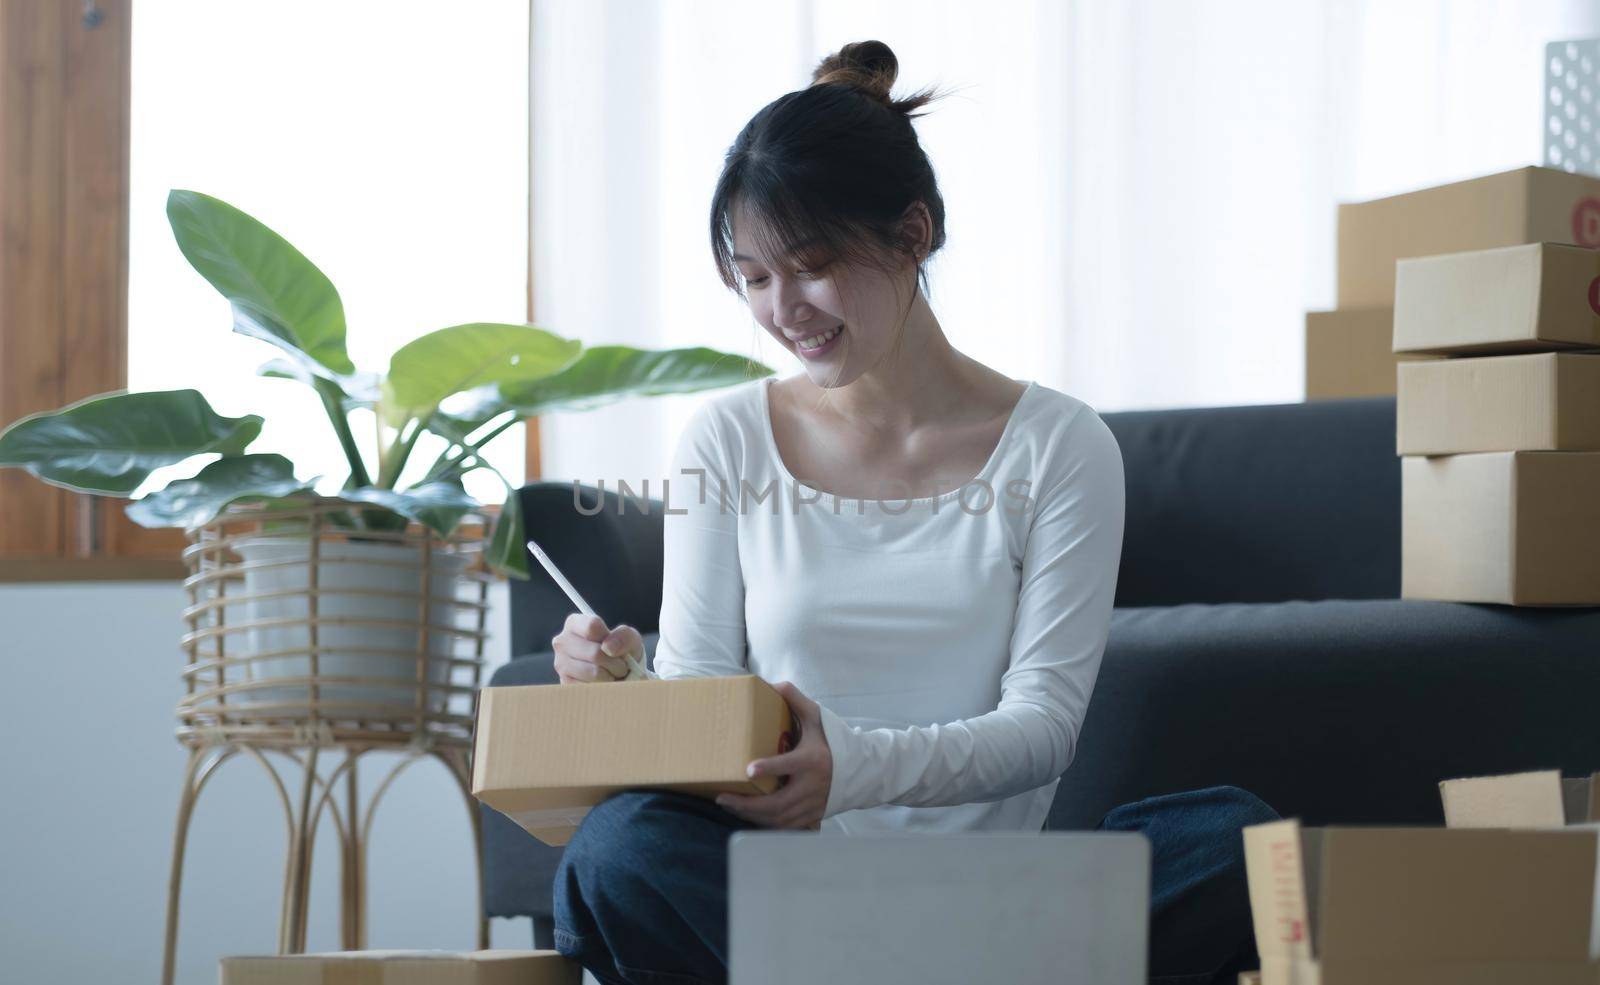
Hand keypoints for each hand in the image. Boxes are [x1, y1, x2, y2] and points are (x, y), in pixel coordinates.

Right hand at [552, 613, 642, 683]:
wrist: (618, 672)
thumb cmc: (621, 650)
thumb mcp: (629, 638)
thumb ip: (623, 636)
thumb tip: (608, 648)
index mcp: (575, 624)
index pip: (592, 626)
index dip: (610, 638)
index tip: (615, 645)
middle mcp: (562, 642)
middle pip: (595, 653)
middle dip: (615, 662)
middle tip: (621, 665)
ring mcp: (561, 664)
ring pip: (594, 672)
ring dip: (611, 676)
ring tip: (613, 673)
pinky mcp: (565, 684)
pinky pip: (590, 688)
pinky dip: (603, 688)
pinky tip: (602, 682)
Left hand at [716, 681, 832, 829]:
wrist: (862, 770)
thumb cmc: (834, 741)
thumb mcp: (818, 718)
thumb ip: (796, 700)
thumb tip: (773, 684)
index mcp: (812, 760)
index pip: (789, 765)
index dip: (769, 769)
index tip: (748, 770)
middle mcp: (812, 786)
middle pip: (778, 803)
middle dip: (748, 804)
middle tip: (723, 797)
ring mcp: (812, 804)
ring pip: (779, 818)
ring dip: (751, 816)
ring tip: (729, 806)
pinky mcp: (812, 816)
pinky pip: (785, 826)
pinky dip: (765, 824)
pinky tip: (747, 817)